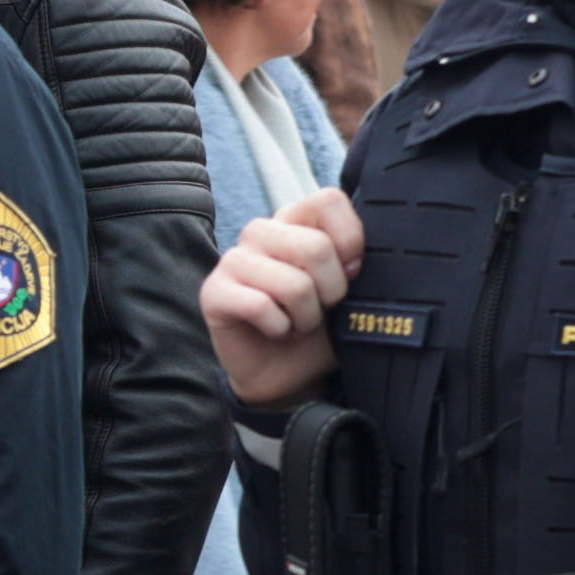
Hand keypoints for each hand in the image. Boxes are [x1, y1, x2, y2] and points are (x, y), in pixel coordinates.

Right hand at [202, 190, 366, 407]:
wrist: (289, 375)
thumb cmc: (320, 327)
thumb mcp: (352, 292)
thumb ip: (359, 263)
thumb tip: (361, 261)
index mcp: (296, 220)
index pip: (328, 200)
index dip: (350, 239)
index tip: (352, 272)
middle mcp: (262, 232)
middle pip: (316, 247)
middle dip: (332, 291)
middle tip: (321, 308)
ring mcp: (234, 259)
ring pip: (293, 283)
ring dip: (305, 316)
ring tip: (297, 322)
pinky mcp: (214, 292)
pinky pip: (260, 306)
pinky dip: (279, 328)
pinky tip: (274, 330)